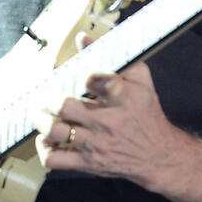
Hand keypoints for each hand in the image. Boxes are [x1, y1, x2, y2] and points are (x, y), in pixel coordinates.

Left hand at [34, 62, 193, 188]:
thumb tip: (83, 38)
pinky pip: (55, 159)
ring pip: (55, 131)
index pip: (97, 79)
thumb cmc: (146, 113)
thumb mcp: (139, 80)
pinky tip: (48, 138)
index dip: (85, 75)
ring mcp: (96, 144)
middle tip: (47, 97)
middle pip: (65, 106)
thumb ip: (112, 56)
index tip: (82, 76)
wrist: (159, 155)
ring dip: (42, 120)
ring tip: (42, 115)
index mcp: (122, 97)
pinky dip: (44, 148)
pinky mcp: (89, 163)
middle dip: (49, 98)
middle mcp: (107, 121)